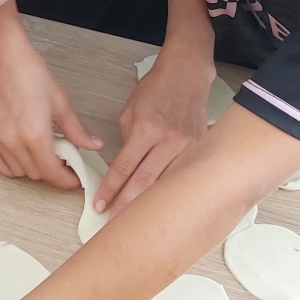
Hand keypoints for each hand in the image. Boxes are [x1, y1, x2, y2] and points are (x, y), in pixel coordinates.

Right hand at [0, 16, 100, 188]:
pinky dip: (12, 167)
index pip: (53, 173)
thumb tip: (92, 145)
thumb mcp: (60, 101)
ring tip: (44, 153)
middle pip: (37, 174)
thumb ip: (76, 129)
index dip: (67, 179)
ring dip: (34, 169)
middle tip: (64, 159)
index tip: (75, 177)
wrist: (1, 54)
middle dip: (53, 172)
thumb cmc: (28, 71)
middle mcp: (14, 142)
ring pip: (19, 172)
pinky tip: (22, 156)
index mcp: (35, 135)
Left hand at [97, 47, 213, 215]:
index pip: (124, 167)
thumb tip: (125, 165)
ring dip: (149, 204)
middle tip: (114, 223)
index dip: (110, 188)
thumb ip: (127, 139)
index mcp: (146, 129)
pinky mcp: (199, 150)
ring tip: (135, 222)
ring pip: (166, 183)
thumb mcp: (131, 110)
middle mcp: (168, 141)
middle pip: (144, 182)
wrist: (187, 75)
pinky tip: (162, 206)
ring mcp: (187, 147)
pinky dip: (170, 192)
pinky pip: (182, 175)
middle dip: (127, 204)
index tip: (100, 204)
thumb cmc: (156, 89)